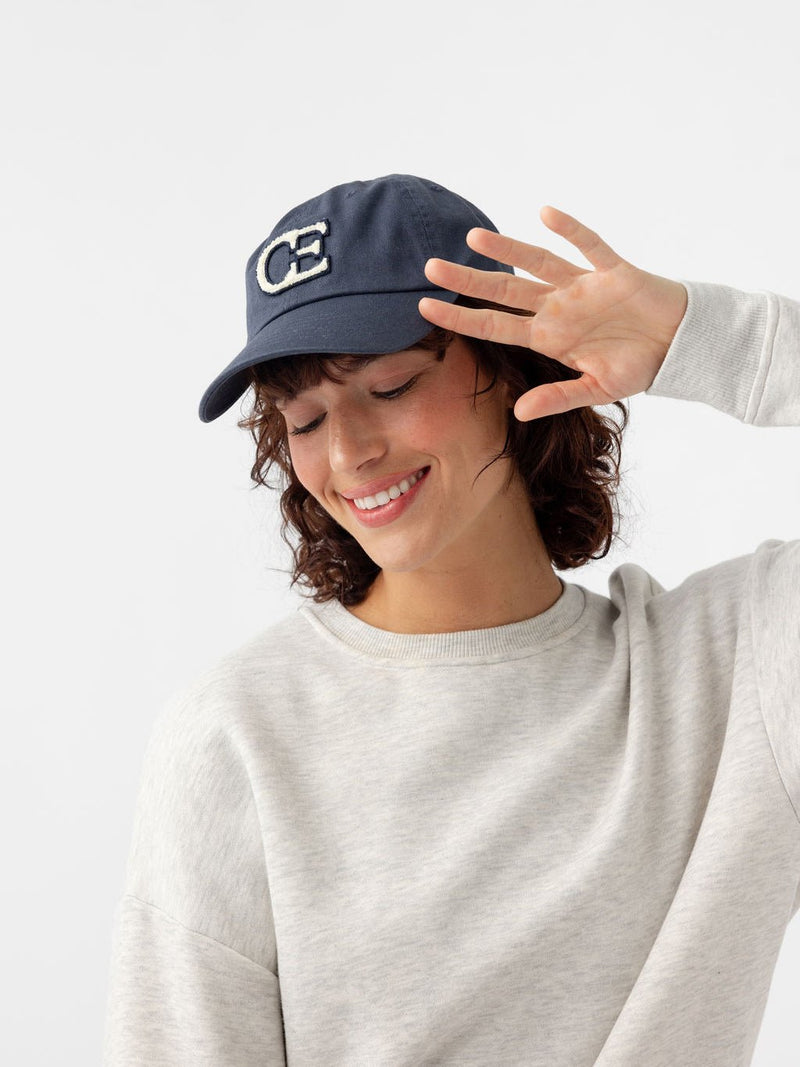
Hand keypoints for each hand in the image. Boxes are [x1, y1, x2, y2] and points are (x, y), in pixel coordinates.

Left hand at [418, 207, 687, 421]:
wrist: (679, 346)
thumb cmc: (637, 365)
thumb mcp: (596, 390)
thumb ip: (558, 398)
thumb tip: (519, 414)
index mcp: (549, 337)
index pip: (495, 325)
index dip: (461, 318)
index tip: (424, 308)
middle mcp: (558, 308)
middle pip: (504, 290)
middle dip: (468, 280)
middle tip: (430, 267)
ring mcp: (582, 287)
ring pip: (537, 262)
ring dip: (507, 249)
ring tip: (473, 237)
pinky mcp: (614, 271)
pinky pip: (590, 246)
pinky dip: (570, 231)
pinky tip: (545, 214)